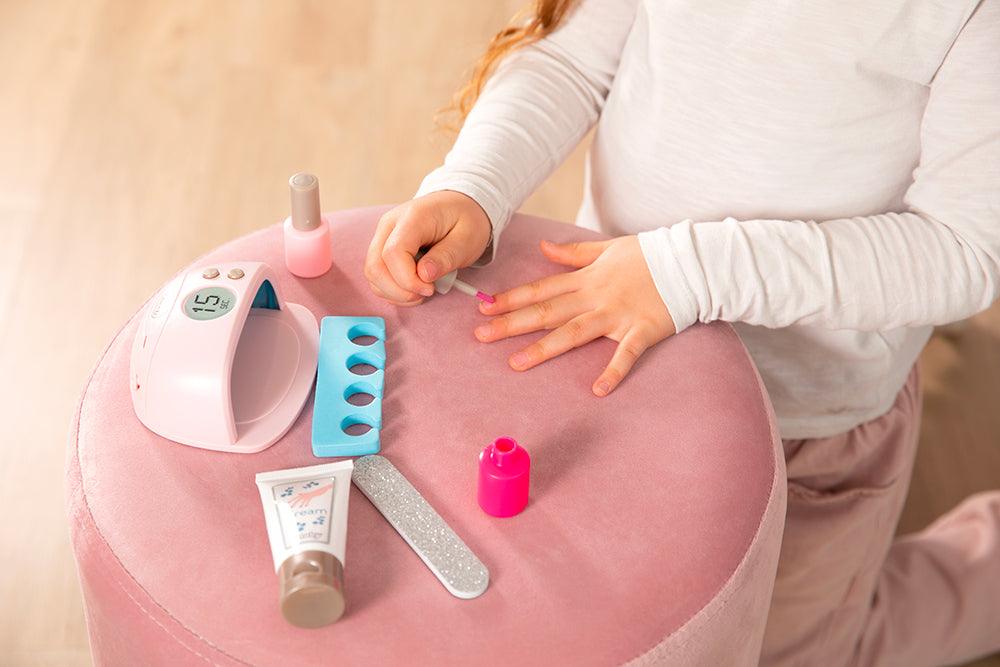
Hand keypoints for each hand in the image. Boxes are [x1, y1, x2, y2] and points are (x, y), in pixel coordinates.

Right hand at [365, 191, 491, 305]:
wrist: (458, 206)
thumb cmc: (465, 220)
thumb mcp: (467, 239)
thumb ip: (446, 257)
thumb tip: (424, 276)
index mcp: (413, 217)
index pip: (393, 252)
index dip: (408, 279)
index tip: (430, 289)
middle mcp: (390, 225)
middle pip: (376, 266)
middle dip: (399, 291)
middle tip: (426, 293)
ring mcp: (383, 236)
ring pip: (373, 274)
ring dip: (395, 293)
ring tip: (422, 291)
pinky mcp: (382, 248)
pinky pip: (377, 276)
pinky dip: (392, 290)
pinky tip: (414, 289)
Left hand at [475, 236, 674, 395]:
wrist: (690, 261)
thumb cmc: (649, 255)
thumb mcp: (607, 247)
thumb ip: (573, 253)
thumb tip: (543, 248)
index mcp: (586, 279)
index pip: (540, 290)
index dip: (511, 298)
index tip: (483, 307)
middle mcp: (595, 297)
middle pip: (547, 312)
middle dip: (512, 324)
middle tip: (481, 336)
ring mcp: (618, 315)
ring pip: (574, 333)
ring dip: (544, 349)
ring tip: (516, 363)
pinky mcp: (642, 330)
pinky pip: (626, 354)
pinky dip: (613, 371)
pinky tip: (597, 390)